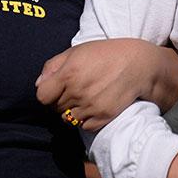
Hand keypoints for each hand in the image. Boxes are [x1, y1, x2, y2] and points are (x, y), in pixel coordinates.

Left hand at [36, 39, 177, 130]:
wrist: (139, 64)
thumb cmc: (106, 54)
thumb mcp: (77, 50)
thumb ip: (53, 65)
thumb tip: (38, 84)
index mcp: (69, 73)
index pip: (42, 96)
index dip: (48, 93)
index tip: (56, 88)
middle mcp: (78, 91)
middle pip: (55, 108)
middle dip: (62, 100)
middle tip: (76, 89)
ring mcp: (91, 106)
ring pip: (68, 119)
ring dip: (73, 111)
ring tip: (86, 97)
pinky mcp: (103, 116)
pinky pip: (84, 126)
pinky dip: (86, 119)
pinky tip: (95, 105)